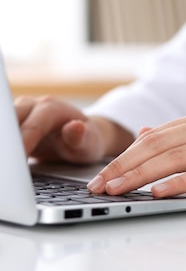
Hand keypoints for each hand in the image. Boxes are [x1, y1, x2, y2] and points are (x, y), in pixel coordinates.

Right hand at [14, 95, 132, 163]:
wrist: (82, 135)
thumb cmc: (87, 139)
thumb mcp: (90, 142)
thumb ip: (81, 137)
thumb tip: (76, 127)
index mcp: (52, 107)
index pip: (33, 126)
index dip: (24, 144)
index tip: (16, 162)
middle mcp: (32, 105)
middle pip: (9, 120)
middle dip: (7, 142)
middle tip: (8, 165)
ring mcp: (20, 112)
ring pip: (4, 124)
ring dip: (4, 144)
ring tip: (6, 164)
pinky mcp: (12, 122)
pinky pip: (5, 133)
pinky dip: (5, 146)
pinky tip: (6, 158)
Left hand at [87, 109, 185, 196]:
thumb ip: (184, 136)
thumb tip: (146, 133)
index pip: (155, 137)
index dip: (126, 156)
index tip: (104, 174)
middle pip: (159, 146)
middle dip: (125, 166)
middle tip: (101, 184)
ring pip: (175, 158)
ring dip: (141, 175)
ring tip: (118, 188)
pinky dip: (178, 182)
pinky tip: (159, 191)